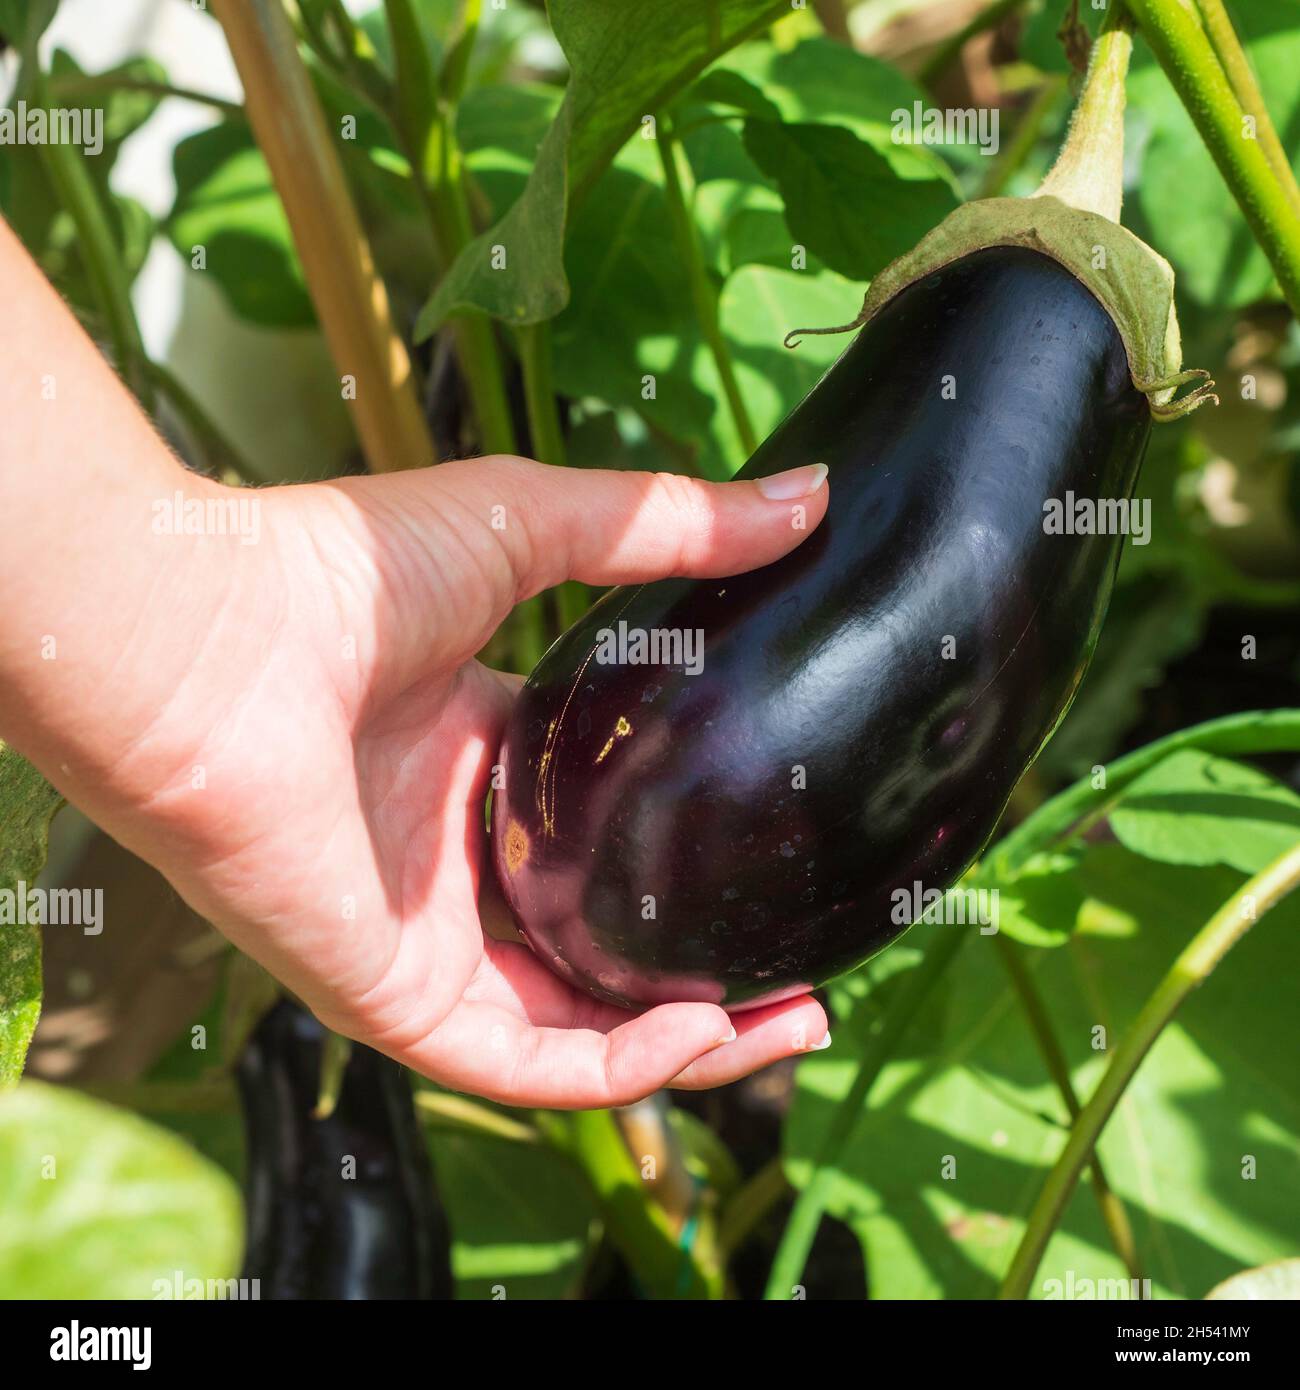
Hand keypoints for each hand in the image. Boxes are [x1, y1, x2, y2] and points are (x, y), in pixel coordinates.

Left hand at [85, 457, 830, 1106]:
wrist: (206, 633)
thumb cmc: (342, 569)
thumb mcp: (535, 529)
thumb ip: (667, 524)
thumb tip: (809, 495)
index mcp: (475, 759)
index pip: (595, 830)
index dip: (685, 852)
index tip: (774, 858)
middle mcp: (451, 857)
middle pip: (596, 944)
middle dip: (701, 974)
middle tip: (803, 983)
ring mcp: (421, 933)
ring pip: (568, 1024)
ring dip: (681, 1039)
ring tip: (786, 1026)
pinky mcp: (386, 994)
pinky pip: (515, 1062)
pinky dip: (611, 1065)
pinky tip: (697, 1034)